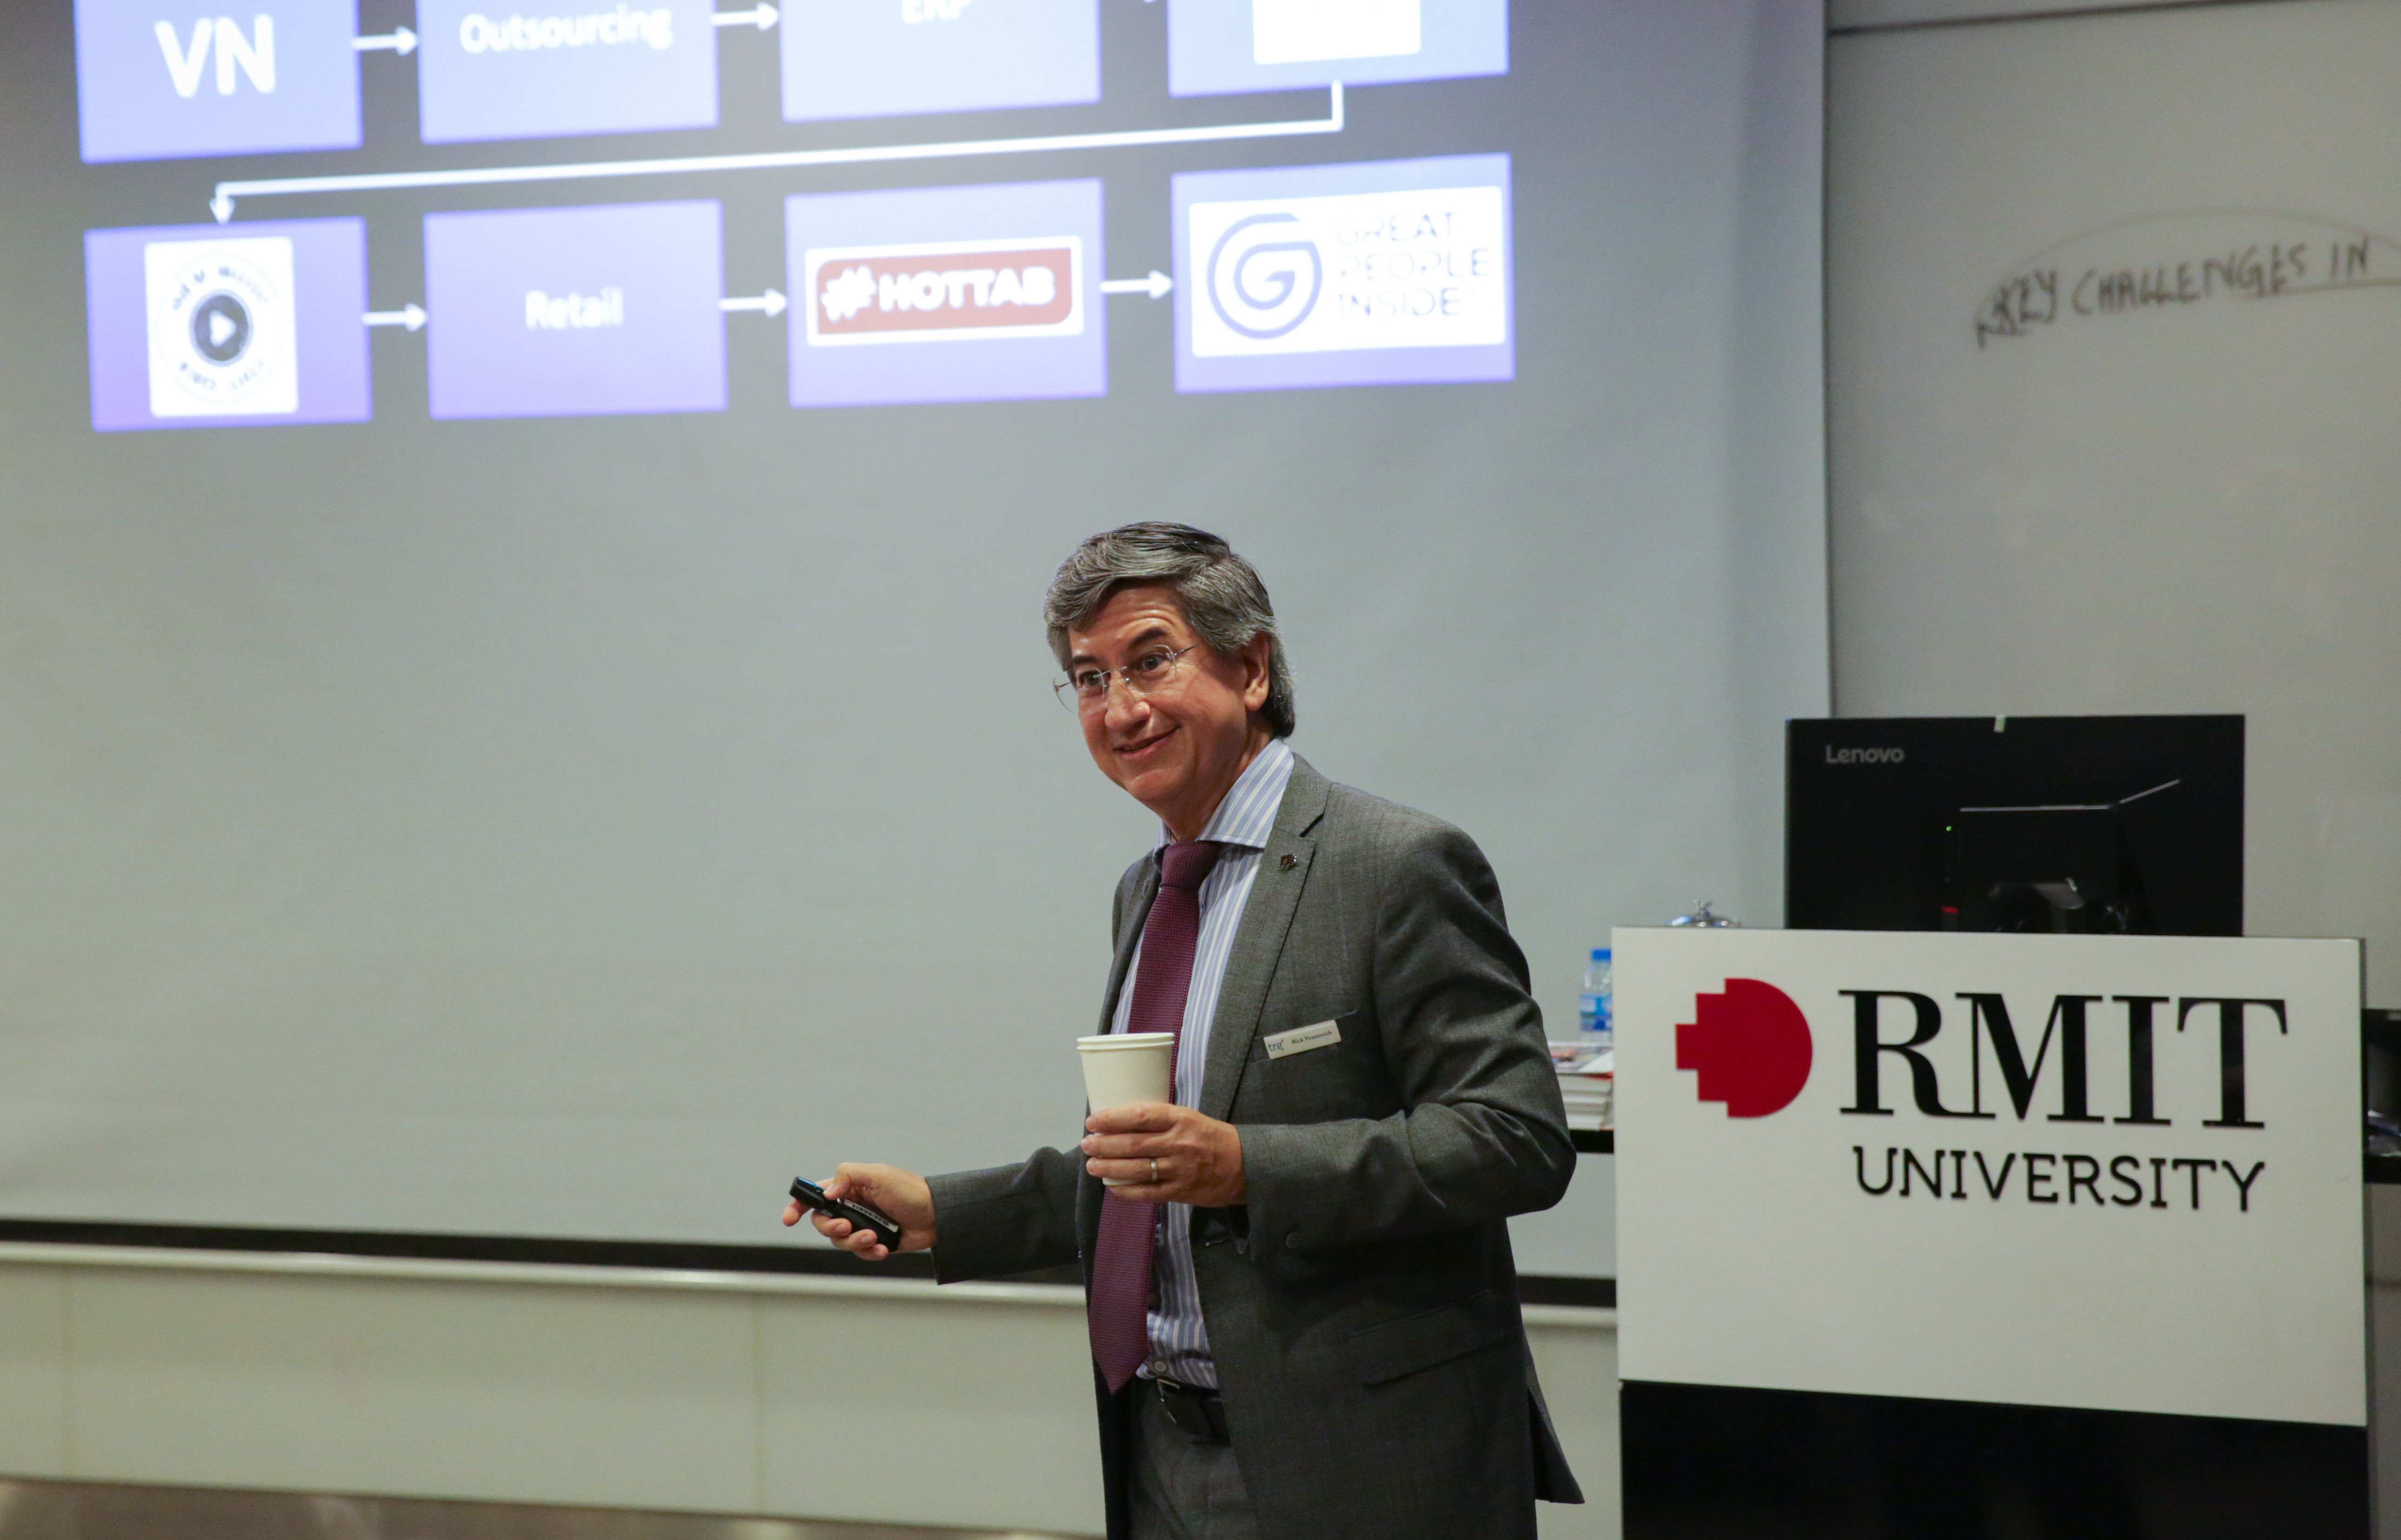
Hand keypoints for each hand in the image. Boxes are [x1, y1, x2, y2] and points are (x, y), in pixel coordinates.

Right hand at [781, 1163, 935, 1260]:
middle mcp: (851, 1207)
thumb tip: (827, 1194)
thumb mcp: (878, 1175)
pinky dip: (869, 1252)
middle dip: (832, 1227)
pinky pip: (859, 1253)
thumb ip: (848, 1176)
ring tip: (875, 1237)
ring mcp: (861, 1226)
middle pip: (823, 1223)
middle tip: (848, 1226)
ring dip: (854, 1241)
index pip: (815, 1195)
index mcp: (849, 1187)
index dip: (798, 1206)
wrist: (936, 1216)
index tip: (789, 1219)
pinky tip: (883, 1248)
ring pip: (840, 1241)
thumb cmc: (910, 1191)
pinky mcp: (873, 1243)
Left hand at [1082, 1103, 1245, 1206]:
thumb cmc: (1211, 1137)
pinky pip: (1148, 1192)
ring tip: (1092, 1165)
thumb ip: (1161, 1119)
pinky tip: (1112, 1186)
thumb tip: (1122, 1119)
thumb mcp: (1189, 1118)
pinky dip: (1126, 1190)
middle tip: (1087, 1143)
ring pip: (1137, 1169)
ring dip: (1110, 1167)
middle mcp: (1179, 1143)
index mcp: (1181, 1119)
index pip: (1142, 1116)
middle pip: (1134, 1144)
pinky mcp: (1181, 1192)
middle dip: (1105, 1144)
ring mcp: (1180, 1170)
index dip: (1114, 1118)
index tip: (1094, 1120)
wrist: (1245, 1165)